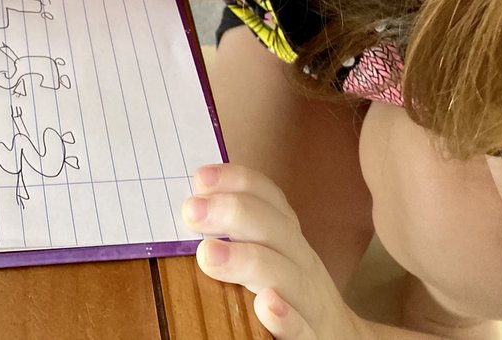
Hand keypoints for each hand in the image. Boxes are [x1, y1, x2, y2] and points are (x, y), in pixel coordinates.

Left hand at [182, 164, 363, 339]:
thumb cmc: (292, 295)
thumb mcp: (271, 254)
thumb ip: (239, 231)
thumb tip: (188, 207)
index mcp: (286, 238)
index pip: (269, 198)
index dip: (237, 181)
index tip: (201, 177)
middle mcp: (300, 262)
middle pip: (274, 228)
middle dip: (233, 212)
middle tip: (192, 210)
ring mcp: (308, 301)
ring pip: (285, 273)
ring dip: (245, 259)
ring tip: (209, 254)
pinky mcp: (313, 338)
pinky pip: (302, 327)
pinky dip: (285, 316)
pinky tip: (265, 306)